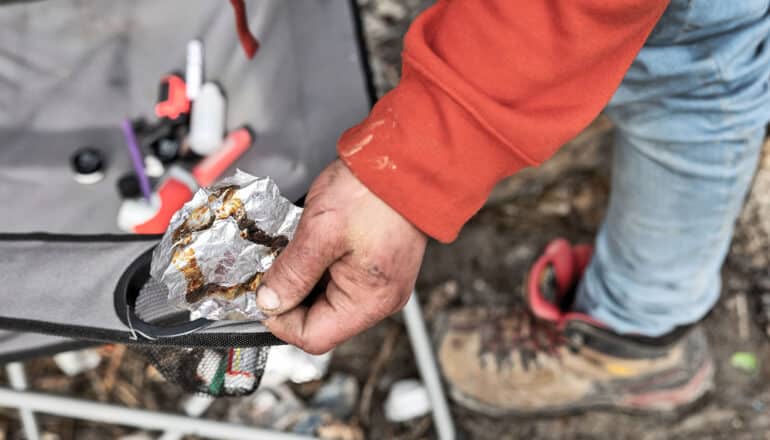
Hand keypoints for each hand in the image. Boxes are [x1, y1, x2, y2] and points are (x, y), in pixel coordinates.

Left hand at [257, 159, 426, 353]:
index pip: (313, 337)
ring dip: (303, 280)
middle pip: (321, 321)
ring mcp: (381, 284)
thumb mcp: (319, 230)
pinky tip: (310, 245)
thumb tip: (269, 302)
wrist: (407, 160)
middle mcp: (380, 300)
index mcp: (370, 300)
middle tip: (271, 268)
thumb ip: (292, 273)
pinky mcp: (378, 268)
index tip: (261, 294)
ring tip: (292, 250)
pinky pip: (340, 281)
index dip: (279, 320)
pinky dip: (319, 268)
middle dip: (291, 297)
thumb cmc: (373, 191)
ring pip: (327, 301)